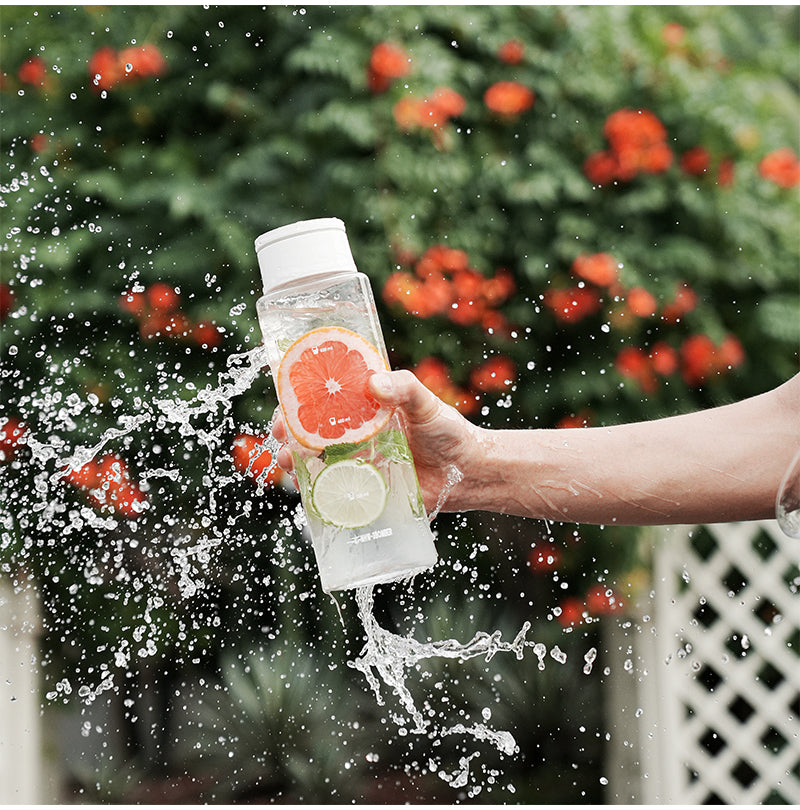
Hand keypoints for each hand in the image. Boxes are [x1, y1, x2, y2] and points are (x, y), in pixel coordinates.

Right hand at [270, 369, 477, 514]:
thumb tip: (373, 384)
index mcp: (366, 408)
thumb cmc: (448, 432)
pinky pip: (333, 489)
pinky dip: (314, 489)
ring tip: (288, 461)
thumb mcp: (427, 403)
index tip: (285, 398)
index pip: (325, 398)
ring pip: (315, 460)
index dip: (299, 397)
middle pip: (310, 430)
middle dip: (288, 432)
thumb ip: (404, 388)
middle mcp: (357, 434)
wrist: (467, 473)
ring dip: (295, 460)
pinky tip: (306, 488)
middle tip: (280, 434)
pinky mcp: (364, 489)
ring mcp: (358, 462)